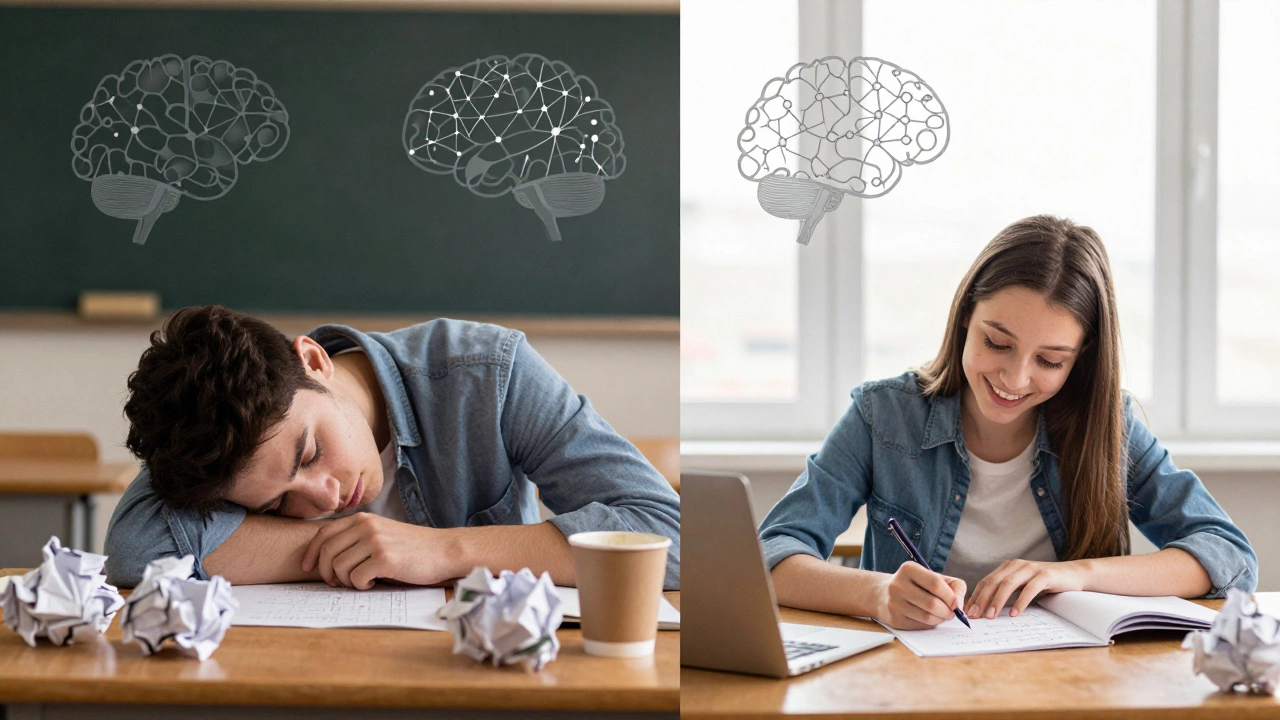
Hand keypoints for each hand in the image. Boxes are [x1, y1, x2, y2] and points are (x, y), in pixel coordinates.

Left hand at [301, 513, 456, 589]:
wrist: (443, 550)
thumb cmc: (412, 547)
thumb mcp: (381, 533)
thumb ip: (357, 537)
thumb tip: (326, 556)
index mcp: (362, 519)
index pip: (323, 534)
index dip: (311, 553)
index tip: (307, 568)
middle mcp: (366, 527)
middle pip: (327, 552)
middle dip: (326, 572)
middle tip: (337, 583)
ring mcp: (375, 541)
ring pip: (339, 567)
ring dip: (346, 581)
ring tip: (362, 581)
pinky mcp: (385, 558)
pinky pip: (356, 578)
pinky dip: (361, 585)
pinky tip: (374, 582)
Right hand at [875, 562, 966, 629]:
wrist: (883, 594)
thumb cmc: (917, 585)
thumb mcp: (934, 577)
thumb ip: (954, 586)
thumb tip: (960, 606)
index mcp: (909, 569)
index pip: (935, 584)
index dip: (950, 596)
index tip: (956, 603)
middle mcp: (898, 585)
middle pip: (932, 603)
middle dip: (948, 611)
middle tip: (952, 613)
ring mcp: (894, 603)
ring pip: (927, 617)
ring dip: (940, 619)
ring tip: (941, 615)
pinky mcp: (895, 619)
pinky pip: (920, 626)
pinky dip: (930, 624)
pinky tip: (929, 618)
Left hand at [967, 559, 1086, 618]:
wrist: (1075, 574)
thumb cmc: (1046, 583)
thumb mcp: (1023, 586)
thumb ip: (1008, 592)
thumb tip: (988, 610)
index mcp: (1008, 567)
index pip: (986, 581)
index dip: (976, 596)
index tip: (967, 612)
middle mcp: (1016, 565)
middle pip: (993, 582)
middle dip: (982, 599)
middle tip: (974, 616)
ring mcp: (1031, 568)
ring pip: (1008, 584)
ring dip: (997, 601)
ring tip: (991, 616)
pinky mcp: (1045, 575)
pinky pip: (1030, 589)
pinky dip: (1020, 602)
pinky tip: (1015, 614)